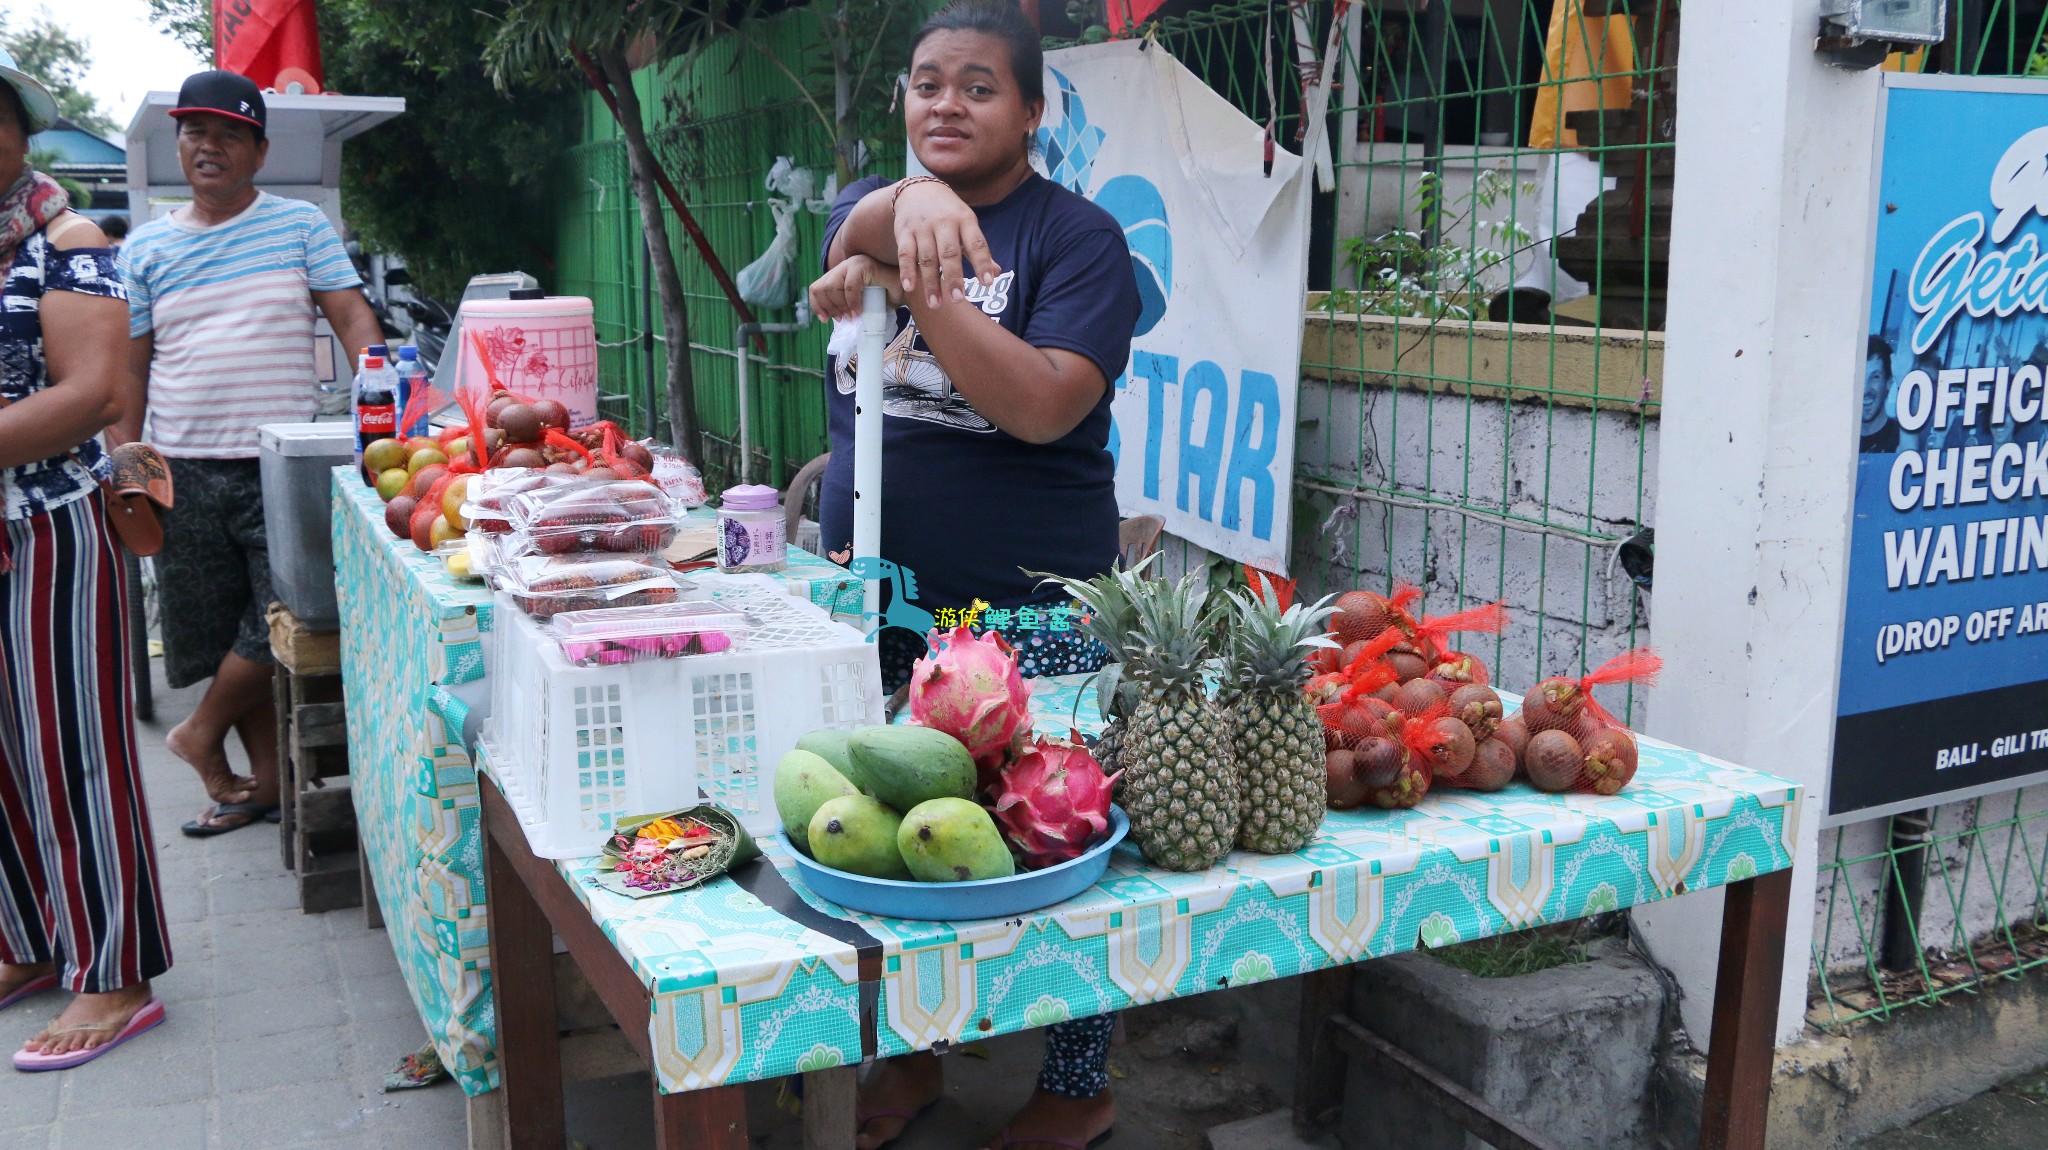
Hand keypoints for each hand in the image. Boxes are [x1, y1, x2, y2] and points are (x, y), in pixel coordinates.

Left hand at [809, 254, 903, 322]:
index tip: (824, 319)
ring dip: (840, 306)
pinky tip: (859, 311)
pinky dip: (852, 302)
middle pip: (821, 287)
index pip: (817, 287)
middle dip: (829, 307)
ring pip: (832, 286)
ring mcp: (853, 264)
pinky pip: (849, 286)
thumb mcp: (859, 302)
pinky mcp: (863, 266)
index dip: (816, 305)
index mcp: (840, 274)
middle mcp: (843, 266)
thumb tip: (831, 318)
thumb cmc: (886, 297)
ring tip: (852, 316)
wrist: (908, 290)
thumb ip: (845, 305)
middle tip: (843, 319)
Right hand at [892, 179, 1000, 308]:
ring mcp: (923, 227)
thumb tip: (996, 273)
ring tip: (935, 304)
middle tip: (958, 300)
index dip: (982, 263)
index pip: (976, 243)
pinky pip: (905, 253)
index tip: (987, 283)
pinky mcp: (904, 231)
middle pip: (949, 253)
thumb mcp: (967, 225)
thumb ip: (978, 250)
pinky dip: (907, 271)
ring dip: (930, 282)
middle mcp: (944, 223)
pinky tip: (910, 288)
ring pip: (927, 257)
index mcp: (965, 220)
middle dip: (953, 277)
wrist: (919, 190)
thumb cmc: (949, 214)